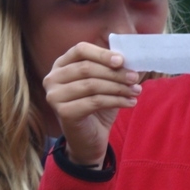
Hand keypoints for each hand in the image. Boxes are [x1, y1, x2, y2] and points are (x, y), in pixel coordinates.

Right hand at [43, 42, 141, 166]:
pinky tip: (130, 102)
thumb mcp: (105, 82)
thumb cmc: (97, 105)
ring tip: (136, 91)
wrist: (89, 139)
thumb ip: (114, 67)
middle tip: (135, 78)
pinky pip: (94, 101)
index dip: (102, 53)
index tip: (122, 61)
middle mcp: (53, 78)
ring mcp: (55, 96)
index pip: (80, 49)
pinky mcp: (63, 112)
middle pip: (87, 68)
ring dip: (118, 87)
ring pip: (92, 85)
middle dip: (115, 73)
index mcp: (61, 64)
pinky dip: (116, 100)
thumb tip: (134, 57)